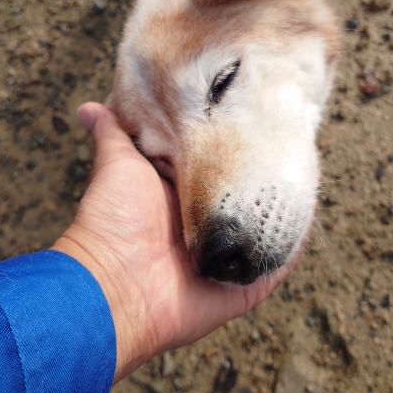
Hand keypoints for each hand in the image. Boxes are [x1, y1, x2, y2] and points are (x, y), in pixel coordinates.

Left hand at [52, 103, 298, 382]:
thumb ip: (113, 134)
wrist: (114, 283)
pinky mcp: (242, 285)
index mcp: (184, 196)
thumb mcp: (116, 165)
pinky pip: (276, 265)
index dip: (235, 144)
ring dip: (285, 208)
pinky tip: (304, 216)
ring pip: (265, 229)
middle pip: (245, 197)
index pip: (220, 166)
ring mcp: (226, 256)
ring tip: (305, 173)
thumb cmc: (112, 220)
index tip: (256, 115)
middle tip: (290, 142)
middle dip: (265, 176)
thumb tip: (87, 107)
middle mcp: (207, 225)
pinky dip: (292, 245)